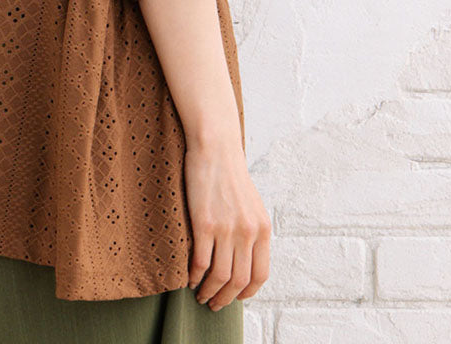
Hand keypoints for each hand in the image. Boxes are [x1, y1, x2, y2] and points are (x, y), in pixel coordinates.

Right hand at [183, 135, 270, 308]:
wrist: (215, 147)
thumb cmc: (229, 173)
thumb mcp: (252, 205)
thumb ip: (251, 231)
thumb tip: (244, 258)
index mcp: (262, 229)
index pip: (260, 275)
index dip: (246, 292)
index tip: (235, 297)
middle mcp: (248, 232)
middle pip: (239, 281)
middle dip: (225, 298)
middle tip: (213, 303)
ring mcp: (226, 229)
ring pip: (220, 277)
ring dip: (209, 292)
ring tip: (200, 295)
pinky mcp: (204, 223)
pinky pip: (201, 262)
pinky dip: (194, 276)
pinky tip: (188, 277)